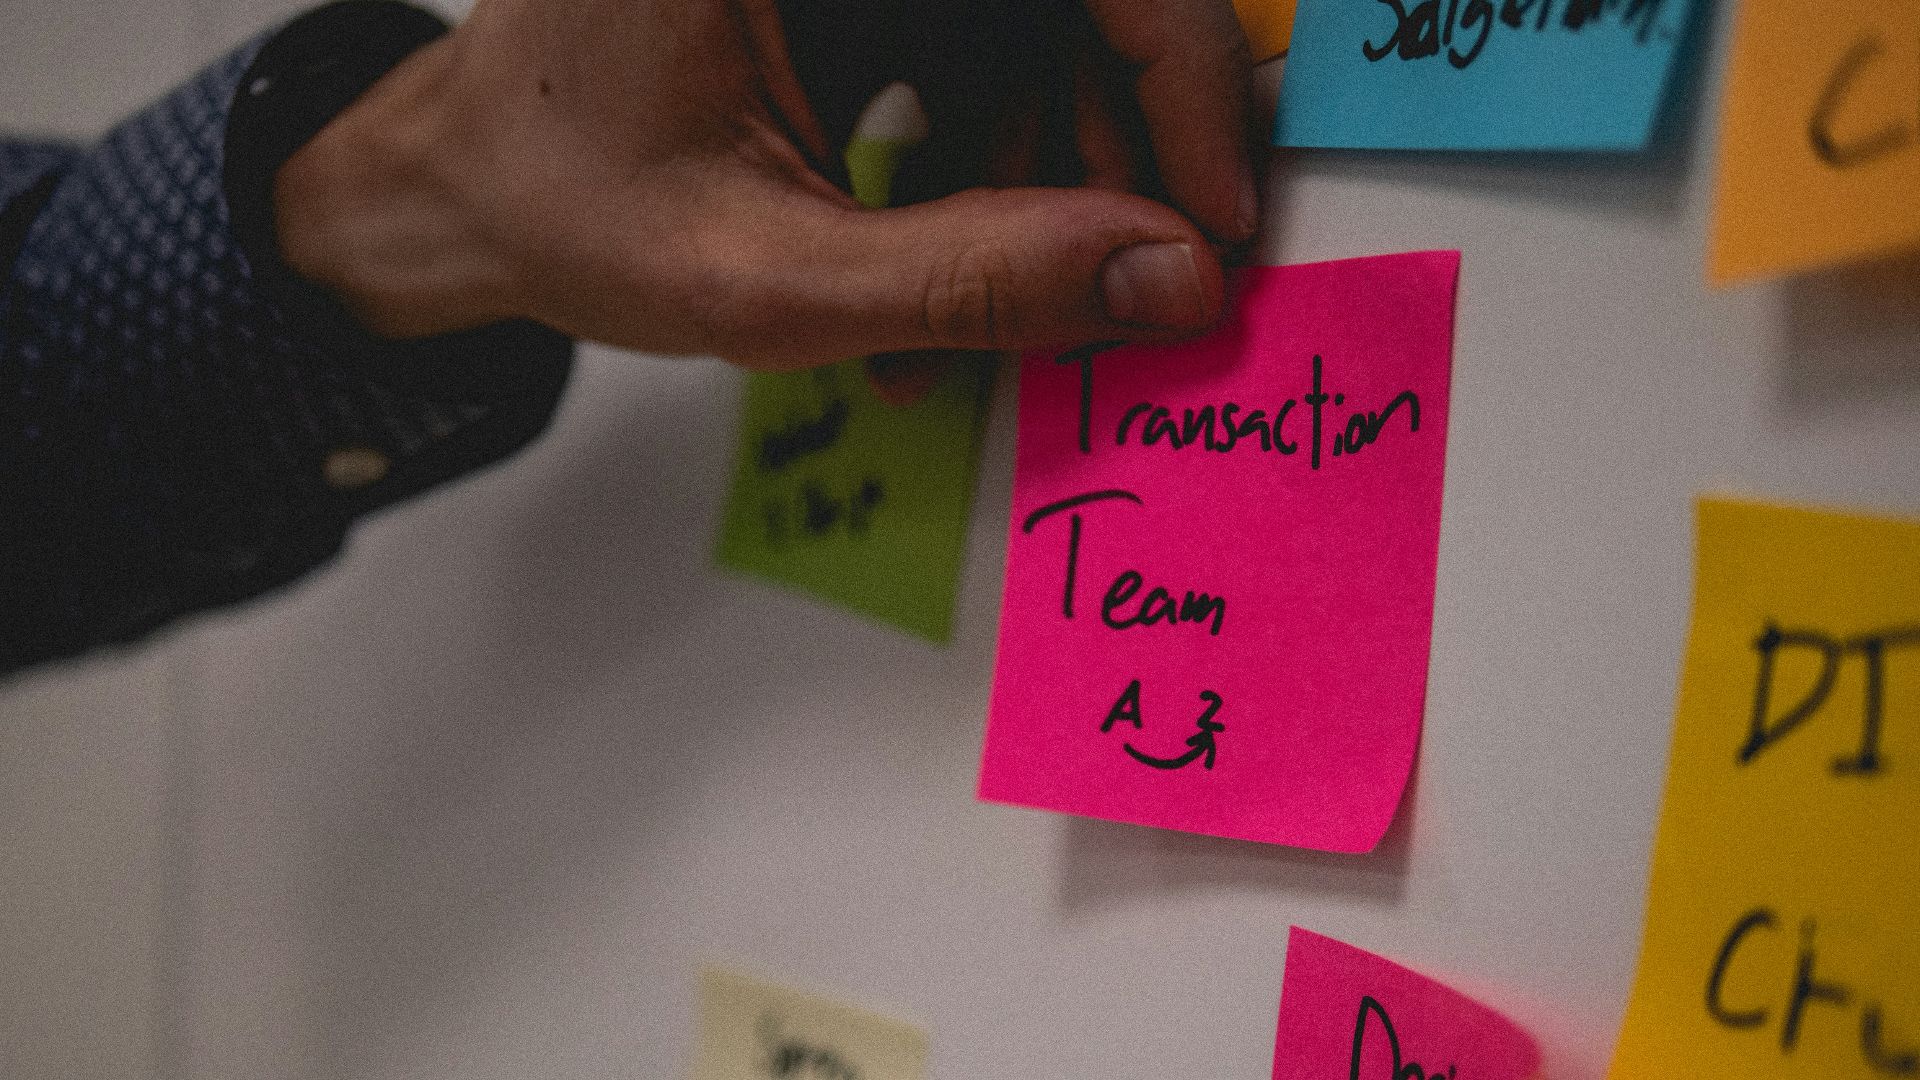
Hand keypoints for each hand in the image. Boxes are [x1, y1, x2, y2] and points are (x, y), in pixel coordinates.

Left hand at [274, 0, 1259, 370]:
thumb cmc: (561, 206)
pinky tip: (937, 291)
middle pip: (1074, 8)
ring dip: (1045, 201)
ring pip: (1041, 48)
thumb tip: (1169, 280)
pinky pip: (989, 68)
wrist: (462, 193)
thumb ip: (973, 283)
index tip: (1216, 221)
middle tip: (1116, 303)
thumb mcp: (769, 277)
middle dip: (1111, 168)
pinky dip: (991, 183)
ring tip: (976, 340)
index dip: (1183, 77)